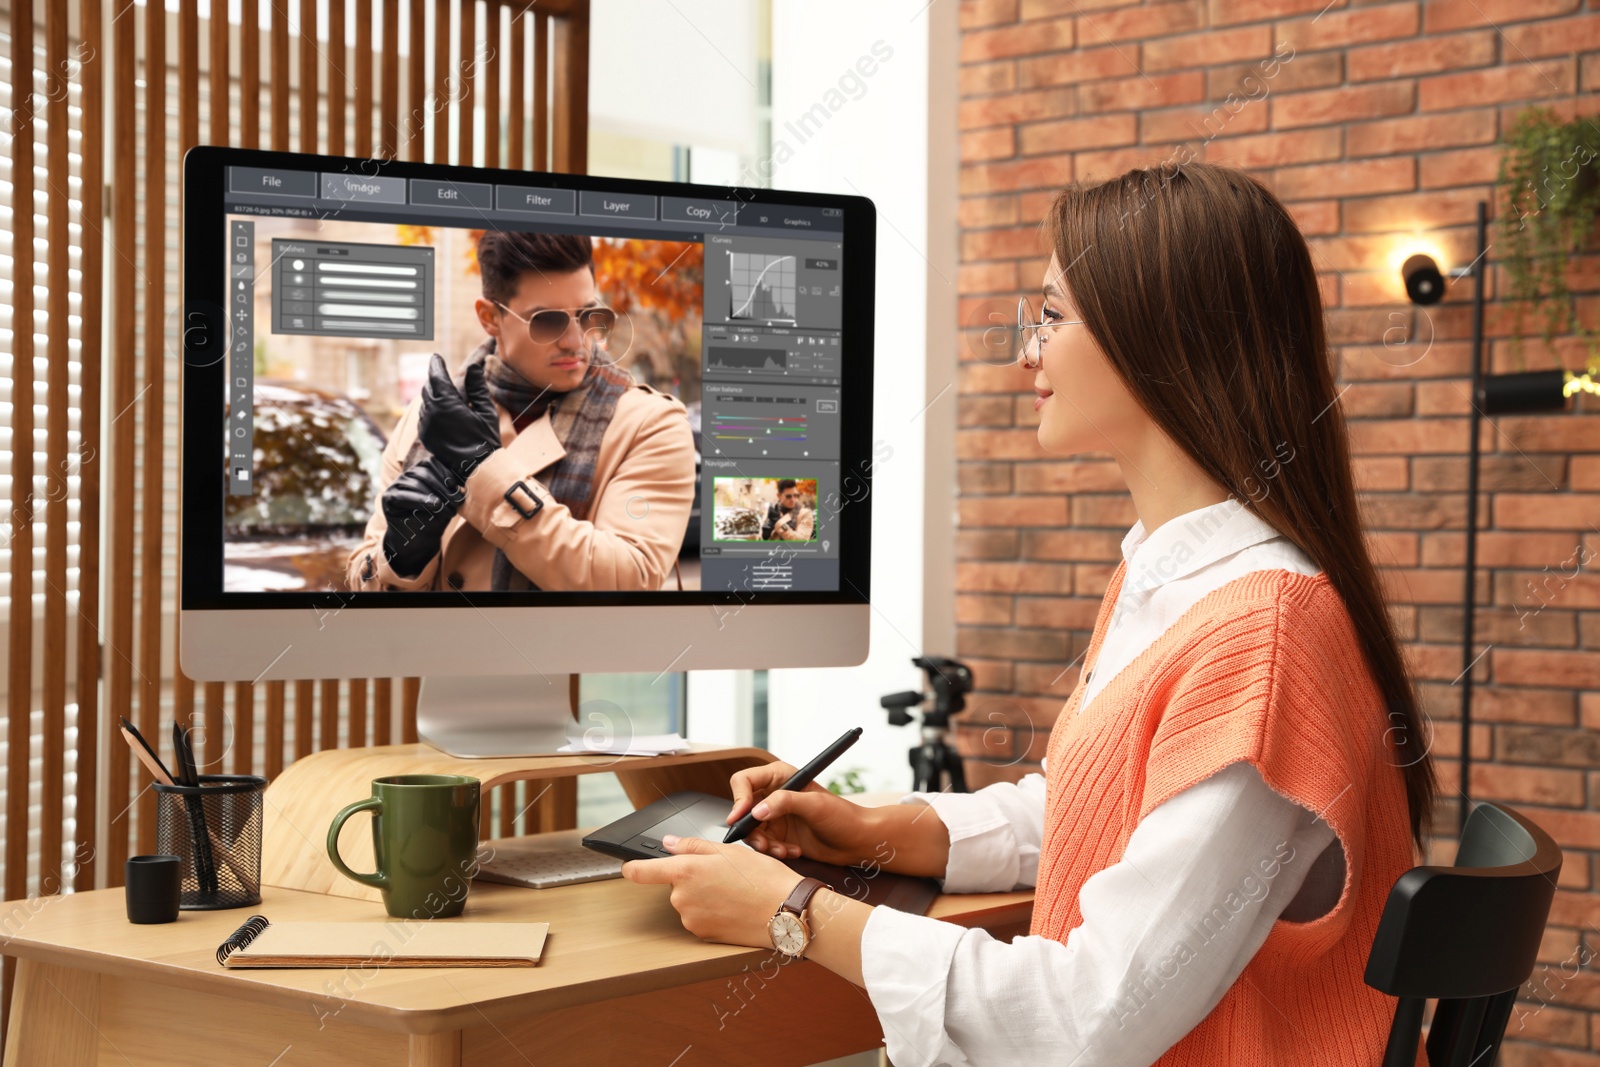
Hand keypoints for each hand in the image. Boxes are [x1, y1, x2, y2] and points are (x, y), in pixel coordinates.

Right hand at [379, 455, 460, 577]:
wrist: (418, 542)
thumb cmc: (435, 519)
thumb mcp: (446, 502)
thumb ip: (450, 489)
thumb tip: (460, 484)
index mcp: (419, 472)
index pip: (431, 462)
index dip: (446, 473)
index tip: (458, 487)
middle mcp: (406, 476)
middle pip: (424, 472)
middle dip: (443, 487)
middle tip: (457, 502)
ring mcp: (395, 486)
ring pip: (415, 483)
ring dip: (435, 495)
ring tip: (448, 510)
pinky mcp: (388, 498)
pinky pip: (403, 496)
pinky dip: (421, 500)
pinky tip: (435, 505)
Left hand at [418, 354, 501, 482]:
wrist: (475, 468)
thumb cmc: (485, 439)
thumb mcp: (486, 410)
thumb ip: (477, 387)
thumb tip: (474, 366)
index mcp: (447, 403)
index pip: (437, 376)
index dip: (436, 365)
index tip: (436, 357)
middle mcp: (432, 412)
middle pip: (428, 387)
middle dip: (434, 379)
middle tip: (441, 373)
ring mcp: (426, 425)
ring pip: (425, 401)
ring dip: (432, 394)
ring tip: (443, 392)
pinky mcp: (425, 435)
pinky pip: (424, 415)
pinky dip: (430, 409)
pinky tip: (441, 411)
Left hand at [620, 835, 804, 948]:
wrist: (785, 911)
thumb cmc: (763, 878)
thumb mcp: (729, 851)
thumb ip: (692, 846)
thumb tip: (669, 844)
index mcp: (686, 871)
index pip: (641, 872)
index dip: (633, 868)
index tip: (630, 867)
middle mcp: (682, 898)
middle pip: (674, 884)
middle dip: (692, 878)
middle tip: (722, 874)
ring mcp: (691, 919)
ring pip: (688, 901)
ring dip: (702, 895)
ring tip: (733, 890)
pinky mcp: (702, 935)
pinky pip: (699, 918)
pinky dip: (711, 912)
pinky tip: (733, 906)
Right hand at [727, 761, 882, 866]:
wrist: (857, 841)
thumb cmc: (842, 816)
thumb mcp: (814, 805)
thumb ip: (784, 802)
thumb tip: (757, 811)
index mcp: (780, 777)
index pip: (744, 781)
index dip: (738, 799)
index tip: (741, 818)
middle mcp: (774, 795)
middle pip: (743, 810)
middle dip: (750, 829)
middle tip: (763, 844)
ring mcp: (775, 816)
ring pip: (751, 831)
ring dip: (763, 844)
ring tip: (782, 850)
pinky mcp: (779, 836)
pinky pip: (763, 845)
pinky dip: (774, 851)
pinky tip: (793, 851)